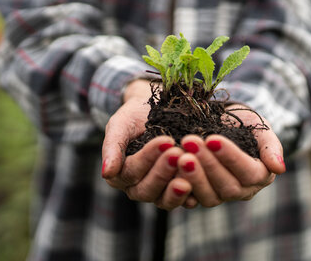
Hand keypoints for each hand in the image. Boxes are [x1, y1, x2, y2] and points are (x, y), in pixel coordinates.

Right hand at [102, 80, 192, 209]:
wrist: (156, 110)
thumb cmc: (135, 116)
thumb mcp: (120, 124)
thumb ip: (112, 147)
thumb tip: (106, 172)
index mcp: (120, 175)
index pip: (131, 171)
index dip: (148, 158)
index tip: (166, 140)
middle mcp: (138, 188)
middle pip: (147, 190)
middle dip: (163, 172)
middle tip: (178, 153)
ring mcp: (159, 192)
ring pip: (165, 200)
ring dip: (177, 187)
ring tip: (190, 167)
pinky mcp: (179, 191)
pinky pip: (186, 200)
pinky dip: (194, 191)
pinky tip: (203, 179)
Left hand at [176, 105, 285, 206]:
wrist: (222, 124)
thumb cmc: (243, 124)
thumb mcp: (260, 126)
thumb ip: (271, 146)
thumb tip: (279, 168)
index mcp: (260, 175)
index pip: (249, 172)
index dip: (231, 157)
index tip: (213, 139)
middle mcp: (242, 190)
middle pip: (227, 186)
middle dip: (207, 164)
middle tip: (190, 142)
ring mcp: (219, 196)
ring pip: (209, 197)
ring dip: (193, 176)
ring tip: (179, 155)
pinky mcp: (198, 196)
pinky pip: (190, 199)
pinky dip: (179, 187)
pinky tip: (169, 170)